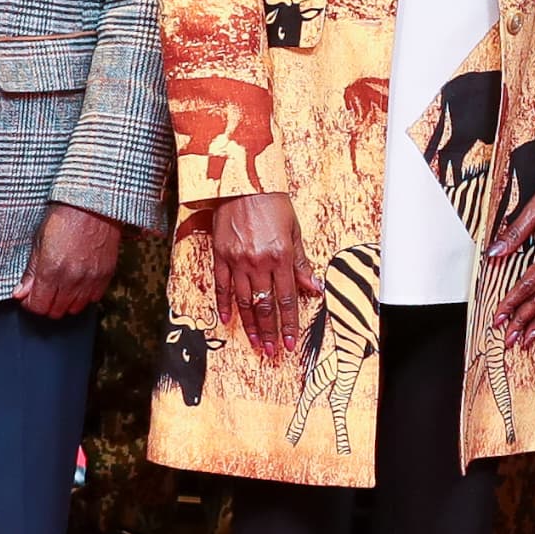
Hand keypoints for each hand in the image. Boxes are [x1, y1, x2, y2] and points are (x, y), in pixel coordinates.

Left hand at [17, 201, 125, 318]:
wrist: (95, 204)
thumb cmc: (65, 216)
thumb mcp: (39, 240)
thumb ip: (31, 271)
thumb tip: (20, 293)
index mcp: (52, 270)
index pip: (38, 306)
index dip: (30, 303)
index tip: (29, 295)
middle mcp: (72, 279)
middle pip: (55, 311)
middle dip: (46, 304)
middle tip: (44, 290)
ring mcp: (91, 280)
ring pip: (74, 309)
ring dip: (65, 302)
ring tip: (61, 286)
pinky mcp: (106, 276)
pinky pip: (92, 299)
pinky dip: (83, 296)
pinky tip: (78, 282)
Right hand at [213, 191, 314, 362]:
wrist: (243, 182)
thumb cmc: (272, 202)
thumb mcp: (294, 231)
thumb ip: (302, 263)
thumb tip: (314, 288)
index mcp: (281, 256)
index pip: (287, 299)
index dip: (289, 323)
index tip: (290, 341)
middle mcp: (259, 262)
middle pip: (265, 306)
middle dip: (271, 331)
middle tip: (273, 351)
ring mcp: (237, 261)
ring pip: (244, 301)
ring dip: (250, 326)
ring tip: (256, 343)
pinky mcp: (220, 256)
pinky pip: (222, 287)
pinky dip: (225, 305)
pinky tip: (227, 321)